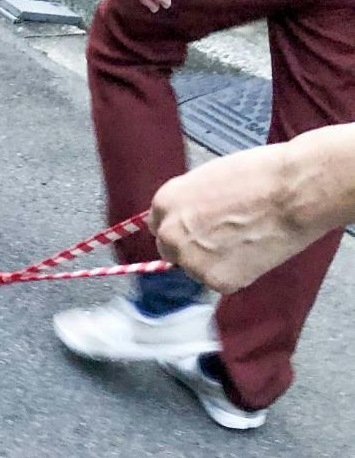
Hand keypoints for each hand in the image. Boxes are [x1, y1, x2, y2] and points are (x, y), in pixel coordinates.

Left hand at [148, 148, 296, 291]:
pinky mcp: (217, 281)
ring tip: (247, 240)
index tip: (199, 227)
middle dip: (193, 247)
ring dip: (215, 261)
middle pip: (172, 250)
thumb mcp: (209, 179)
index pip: (160, 226)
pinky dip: (238, 272)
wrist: (296, 192)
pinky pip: (222, 281)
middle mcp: (170, 235)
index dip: (183, 227)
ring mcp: (191, 261)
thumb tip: (188, 219)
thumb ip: (190, 203)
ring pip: (197, 268)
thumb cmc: (261, 175)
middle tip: (224, 237)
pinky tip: (256, 251)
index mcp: (164, 203)